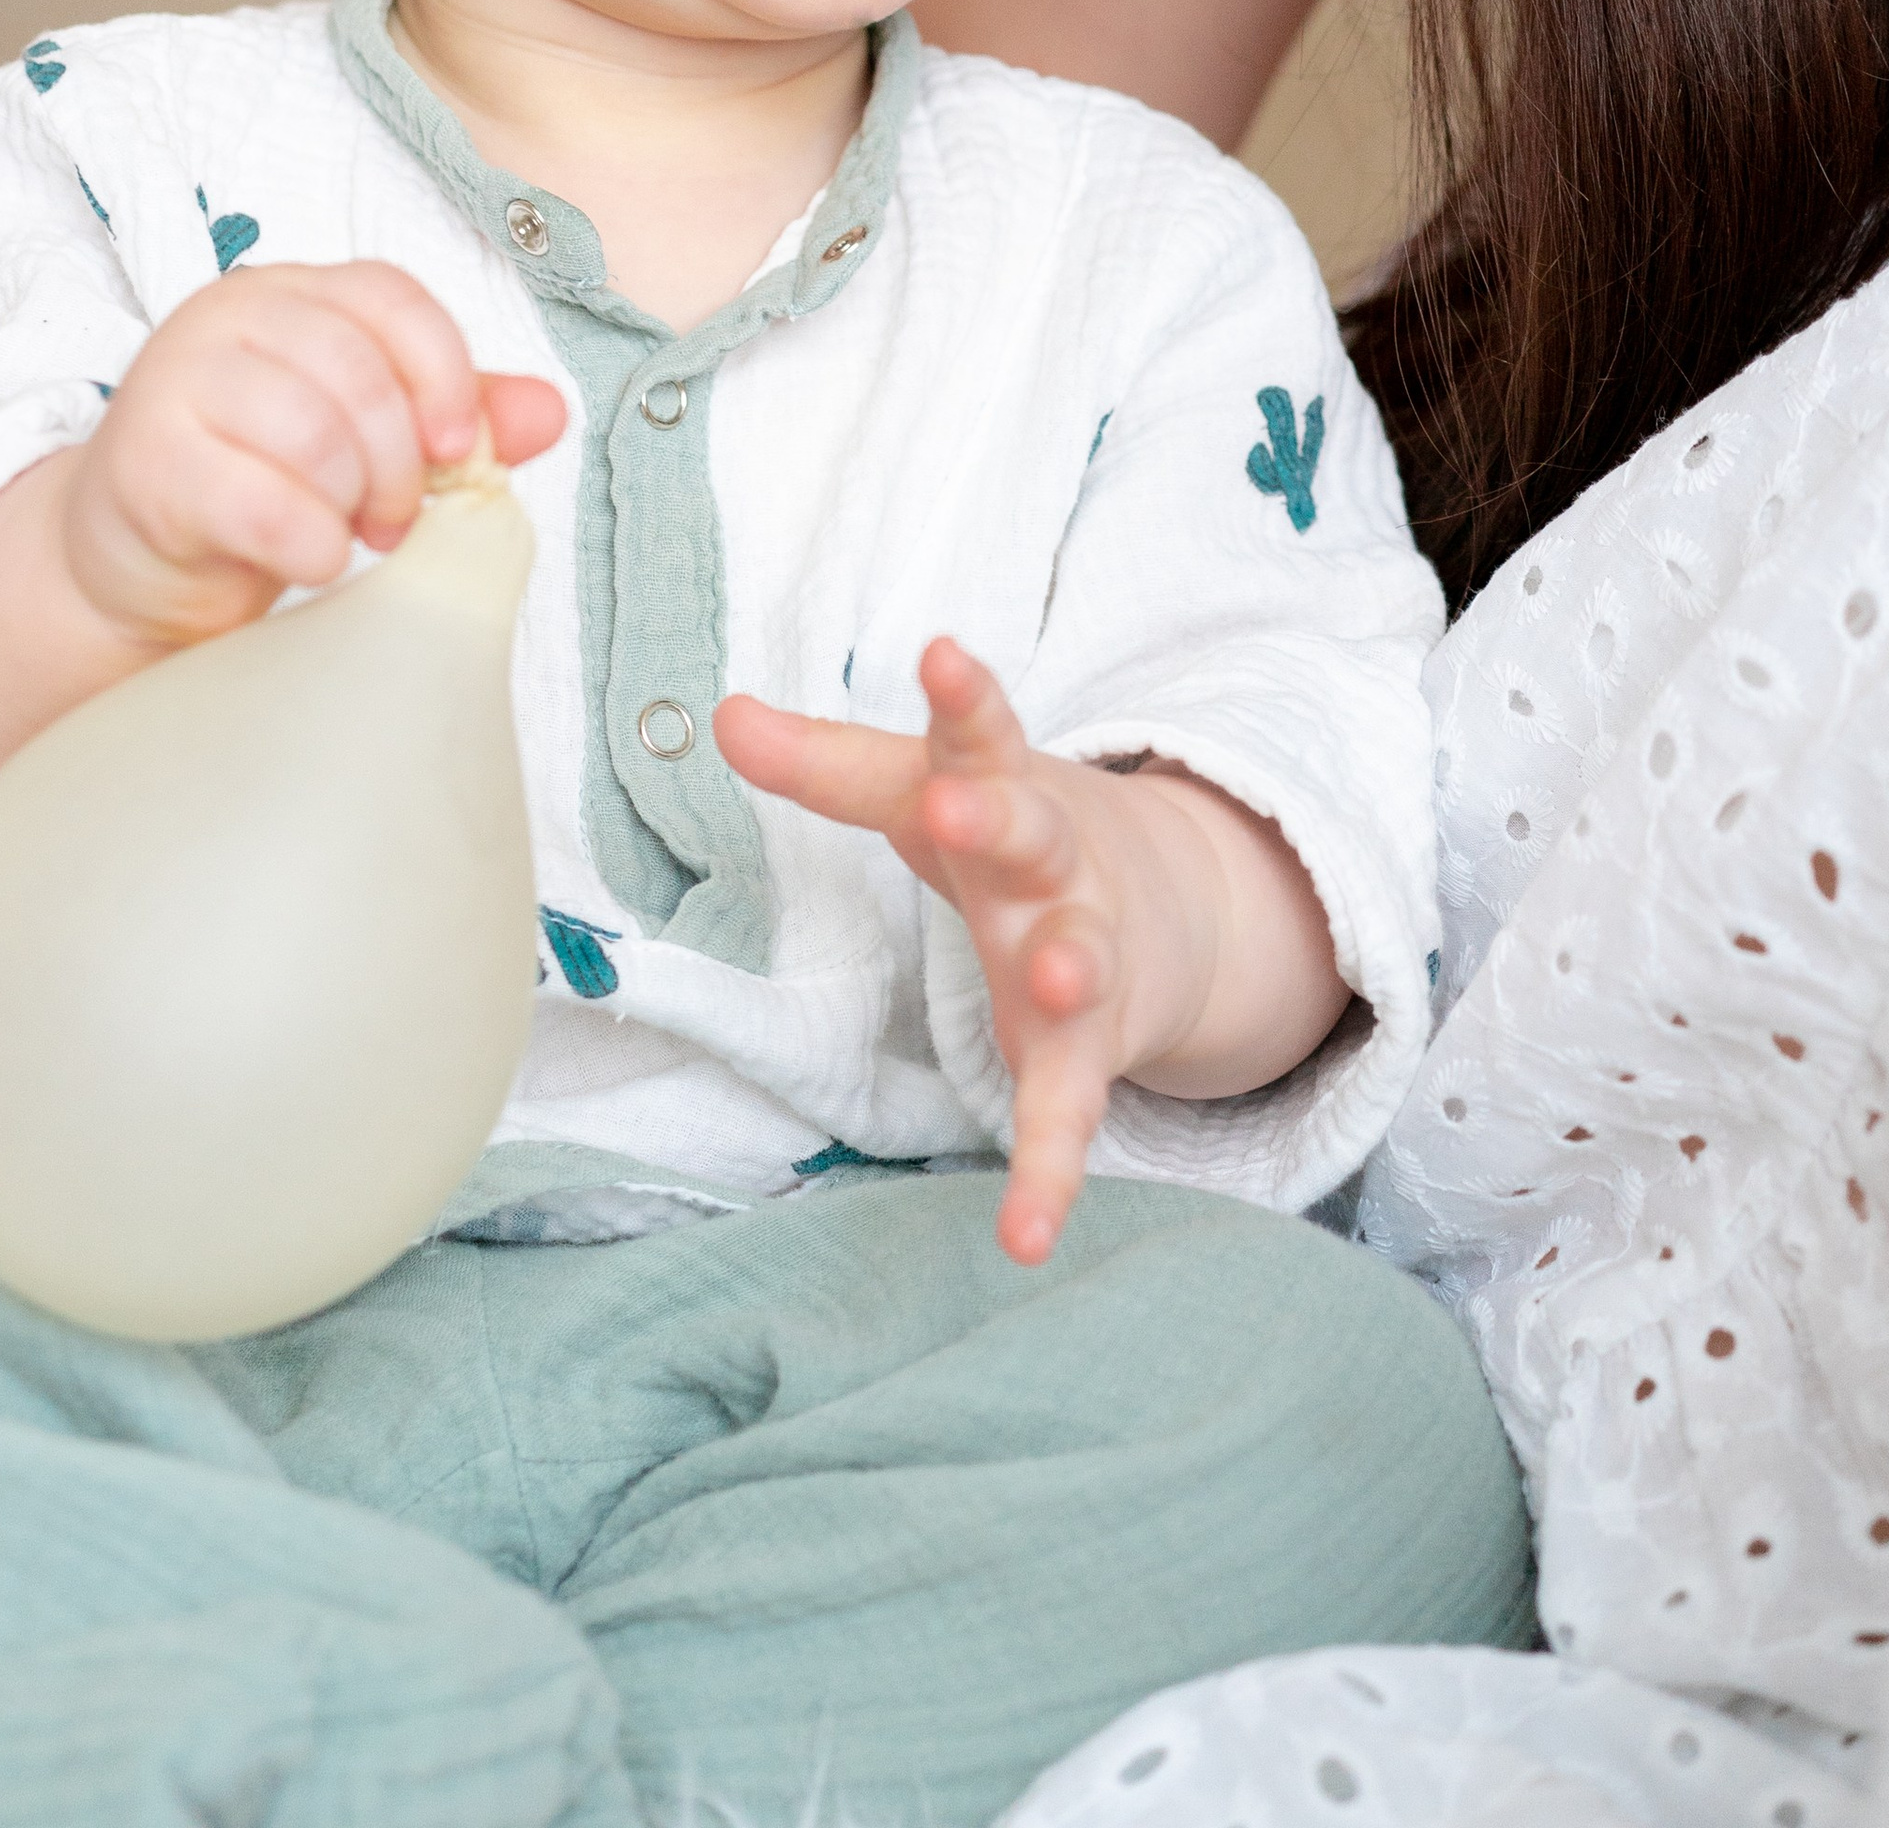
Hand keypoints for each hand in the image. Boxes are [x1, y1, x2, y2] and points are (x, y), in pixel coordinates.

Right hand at [56, 259, 562, 648]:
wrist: (136, 561)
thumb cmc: (261, 485)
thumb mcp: (365, 440)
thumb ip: (450, 417)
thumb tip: (552, 410)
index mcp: (288, 292)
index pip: (389, 296)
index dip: (443, 373)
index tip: (459, 452)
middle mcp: (225, 317)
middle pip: (357, 369)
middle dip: (400, 461)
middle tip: (395, 519)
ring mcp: (174, 383)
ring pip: (311, 431)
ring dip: (352, 502)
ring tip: (347, 533)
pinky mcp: (143, 464)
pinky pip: (257, 501)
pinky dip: (308, 544)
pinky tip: (311, 559)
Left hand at [715, 638, 1344, 1265]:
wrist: (1166, 906)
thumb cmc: (1006, 834)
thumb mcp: (922, 788)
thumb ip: (828, 763)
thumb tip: (721, 714)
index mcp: (1006, 790)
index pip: (981, 733)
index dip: (962, 695)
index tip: (941, 650)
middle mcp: (1054, 868)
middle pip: (1033, 837)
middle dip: (998, 820)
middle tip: (959, 803)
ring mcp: (1085, 957)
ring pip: (1081, 962)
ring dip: (1069, 967)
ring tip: (1055, 973)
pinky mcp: (1088, 1052)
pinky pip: (1071, 1115)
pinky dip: (1051, 1175)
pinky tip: (1024, 1238)